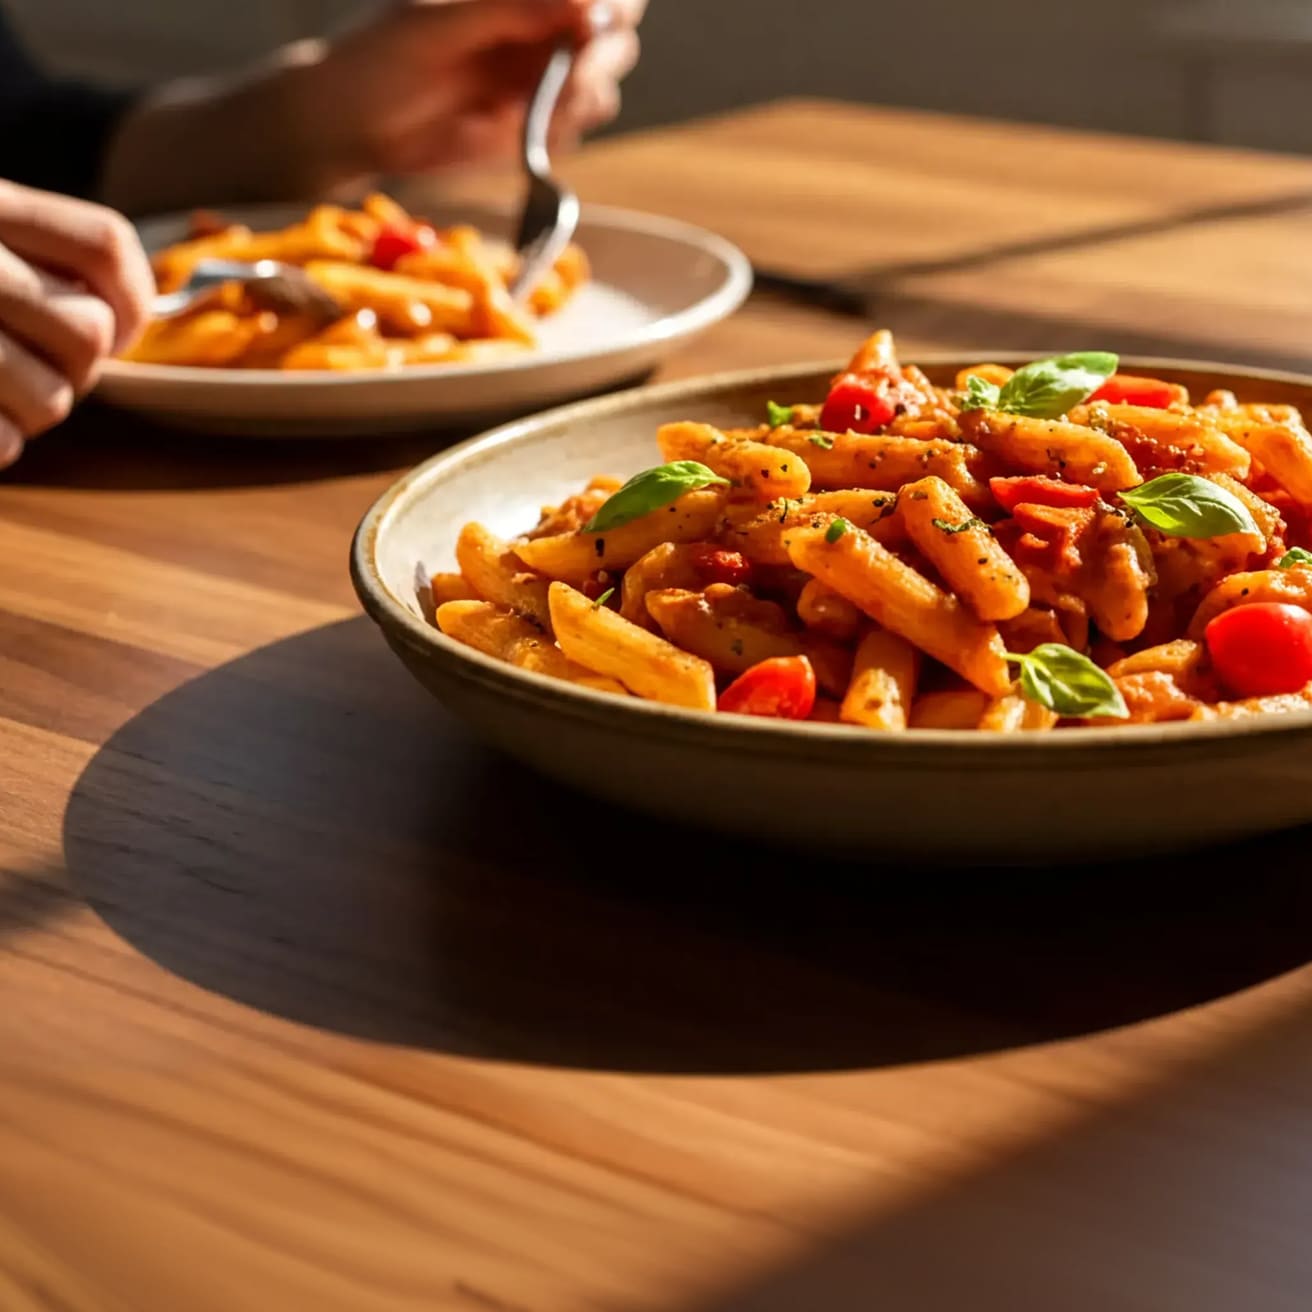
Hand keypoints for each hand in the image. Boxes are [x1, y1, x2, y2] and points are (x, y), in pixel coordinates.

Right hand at [0, 181, 152, 468]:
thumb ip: (41, 256)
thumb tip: (139, 316)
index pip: (106, 244)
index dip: (132, 301)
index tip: (117, 331)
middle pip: (89, 331)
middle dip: (79, 366)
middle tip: (39, 364)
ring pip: (55, 397)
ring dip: (38, 409)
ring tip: (0, 390)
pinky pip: (4, 442)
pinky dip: (0, 443)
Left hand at [101, 0, 644, 214]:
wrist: (350, 126)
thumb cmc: (379, 56)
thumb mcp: (438, 23)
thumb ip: (510, 8)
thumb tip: (585, 4)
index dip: (613, 3)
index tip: (595, 21)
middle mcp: (538, 29)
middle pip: (617, 35)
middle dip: (604, 54)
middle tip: (572, 75)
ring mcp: (538, 80)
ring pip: (602, 86)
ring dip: (583, 98)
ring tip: (533, 109)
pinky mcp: (530, 128)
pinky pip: (571, 131)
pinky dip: (558, 133)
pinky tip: (517, 130)